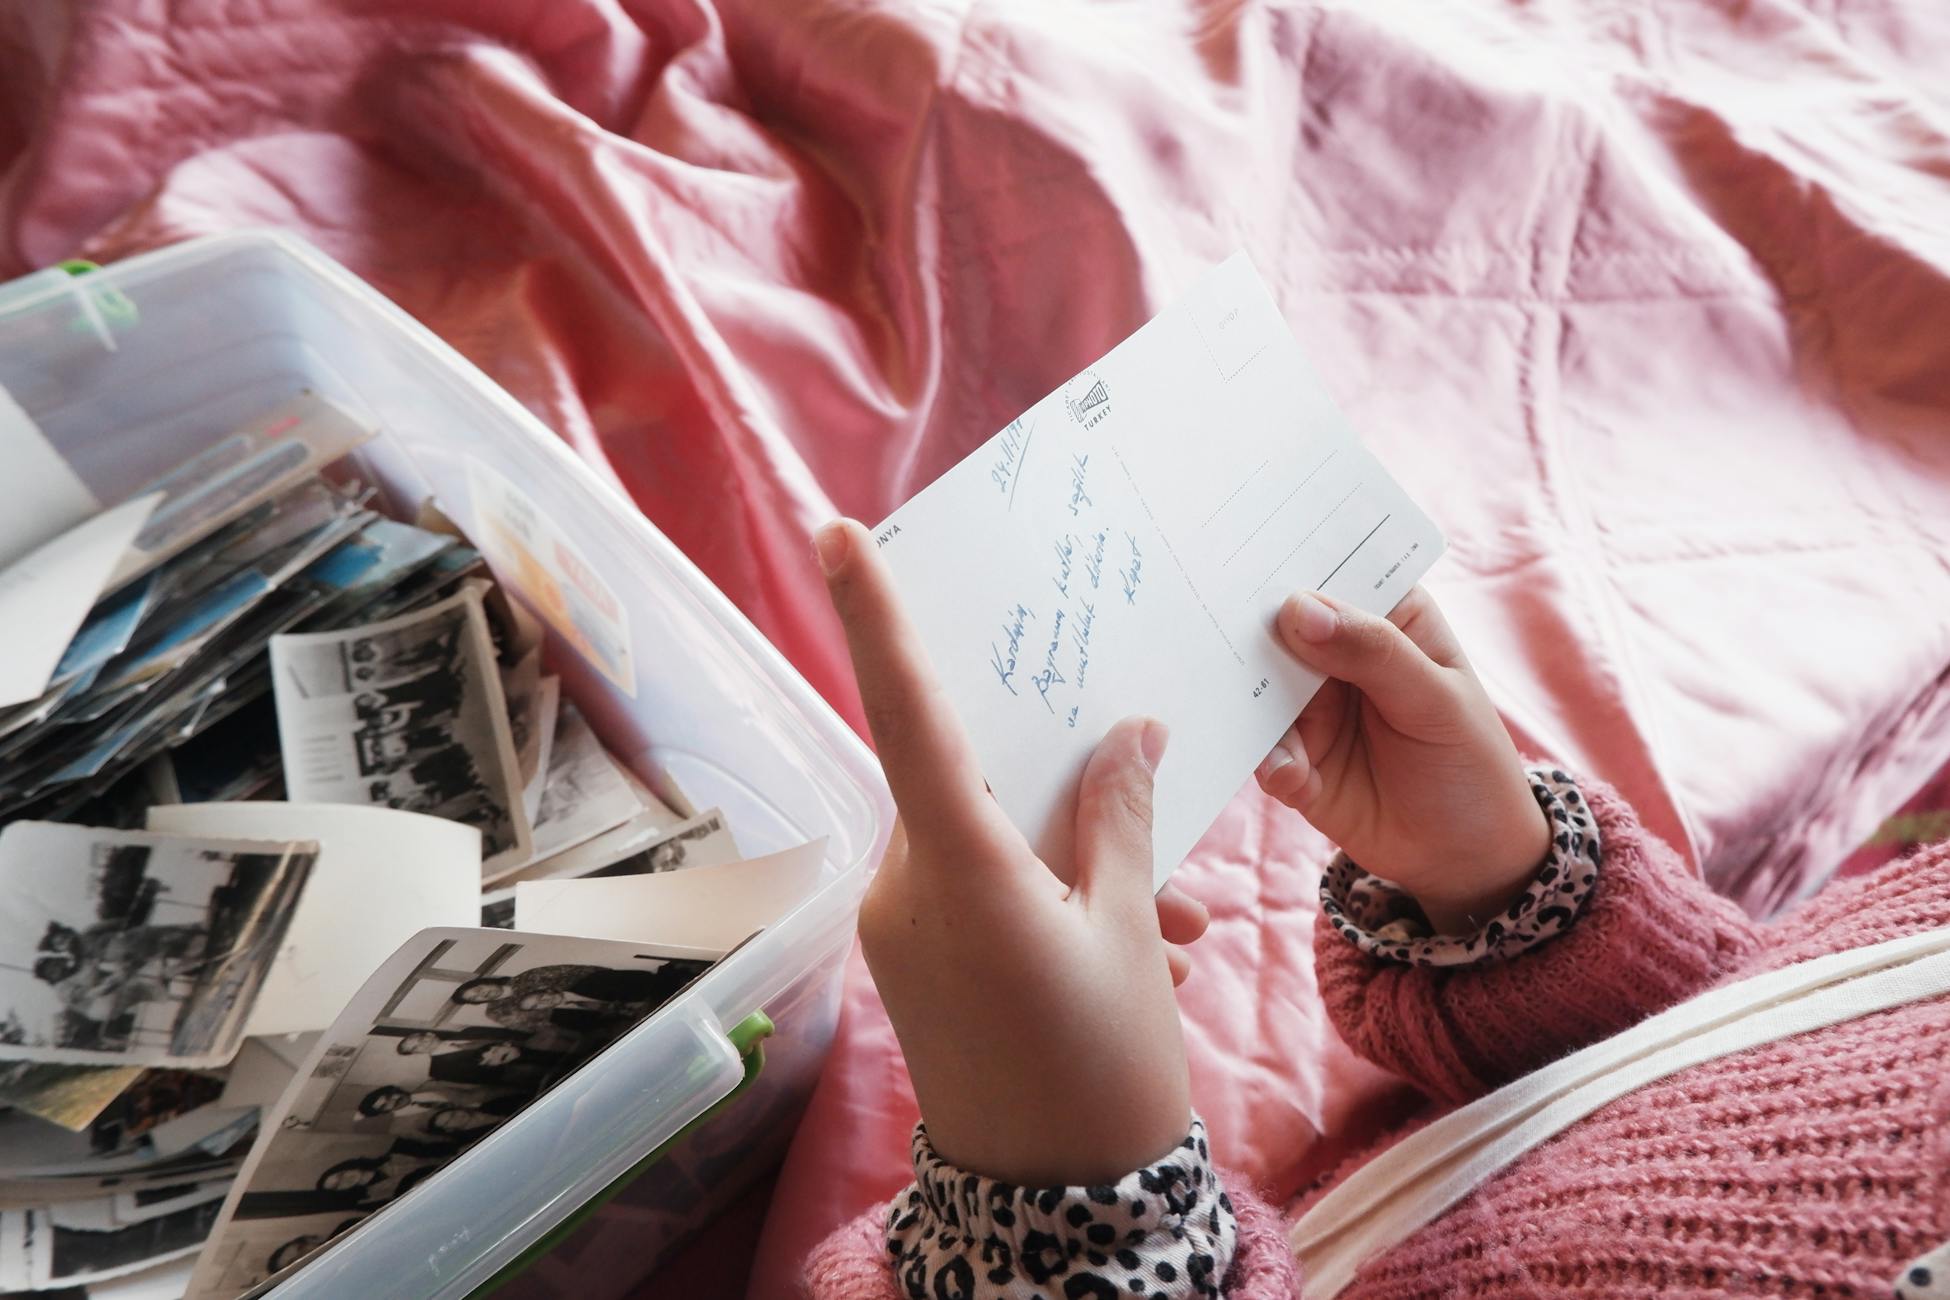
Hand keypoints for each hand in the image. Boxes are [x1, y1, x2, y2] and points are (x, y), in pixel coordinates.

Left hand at [817, 518, 1198, 1186]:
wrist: (1056, 1215)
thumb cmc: (1103, 1071)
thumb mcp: (1130, 933)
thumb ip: (1123, 818)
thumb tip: (1130, 734)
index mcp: (957, 869)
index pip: (907, 715)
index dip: (876, 618)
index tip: (838, 535)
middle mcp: (905, 889)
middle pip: (967, 774)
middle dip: (1056, 776)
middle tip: (1130, 761)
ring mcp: (900, 931)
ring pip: (986, 840)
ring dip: (1076, 860)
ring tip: (1174, 920)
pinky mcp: (912, 963)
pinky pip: (978, 890)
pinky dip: (1050, 899)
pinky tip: (1140, 945)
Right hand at [1255, 586, 1550, 933]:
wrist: (1465, 859)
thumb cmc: (1469, 764)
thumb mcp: (1436, 701)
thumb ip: (1373, 653)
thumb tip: (1298, 609)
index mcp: (1384, 618)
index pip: (1333, 575)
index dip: (1292, 564)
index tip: (1246, 558)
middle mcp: (1338, 654)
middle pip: (1279, 628)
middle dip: (1248, 632)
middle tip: (1217, 633)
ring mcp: (1309, 707)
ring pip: (1258, 688)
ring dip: (1250, 701)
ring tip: (1265, 723)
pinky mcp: (1290, 758)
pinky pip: (1260, 748)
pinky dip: (1265, 757)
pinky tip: (1290, 774)